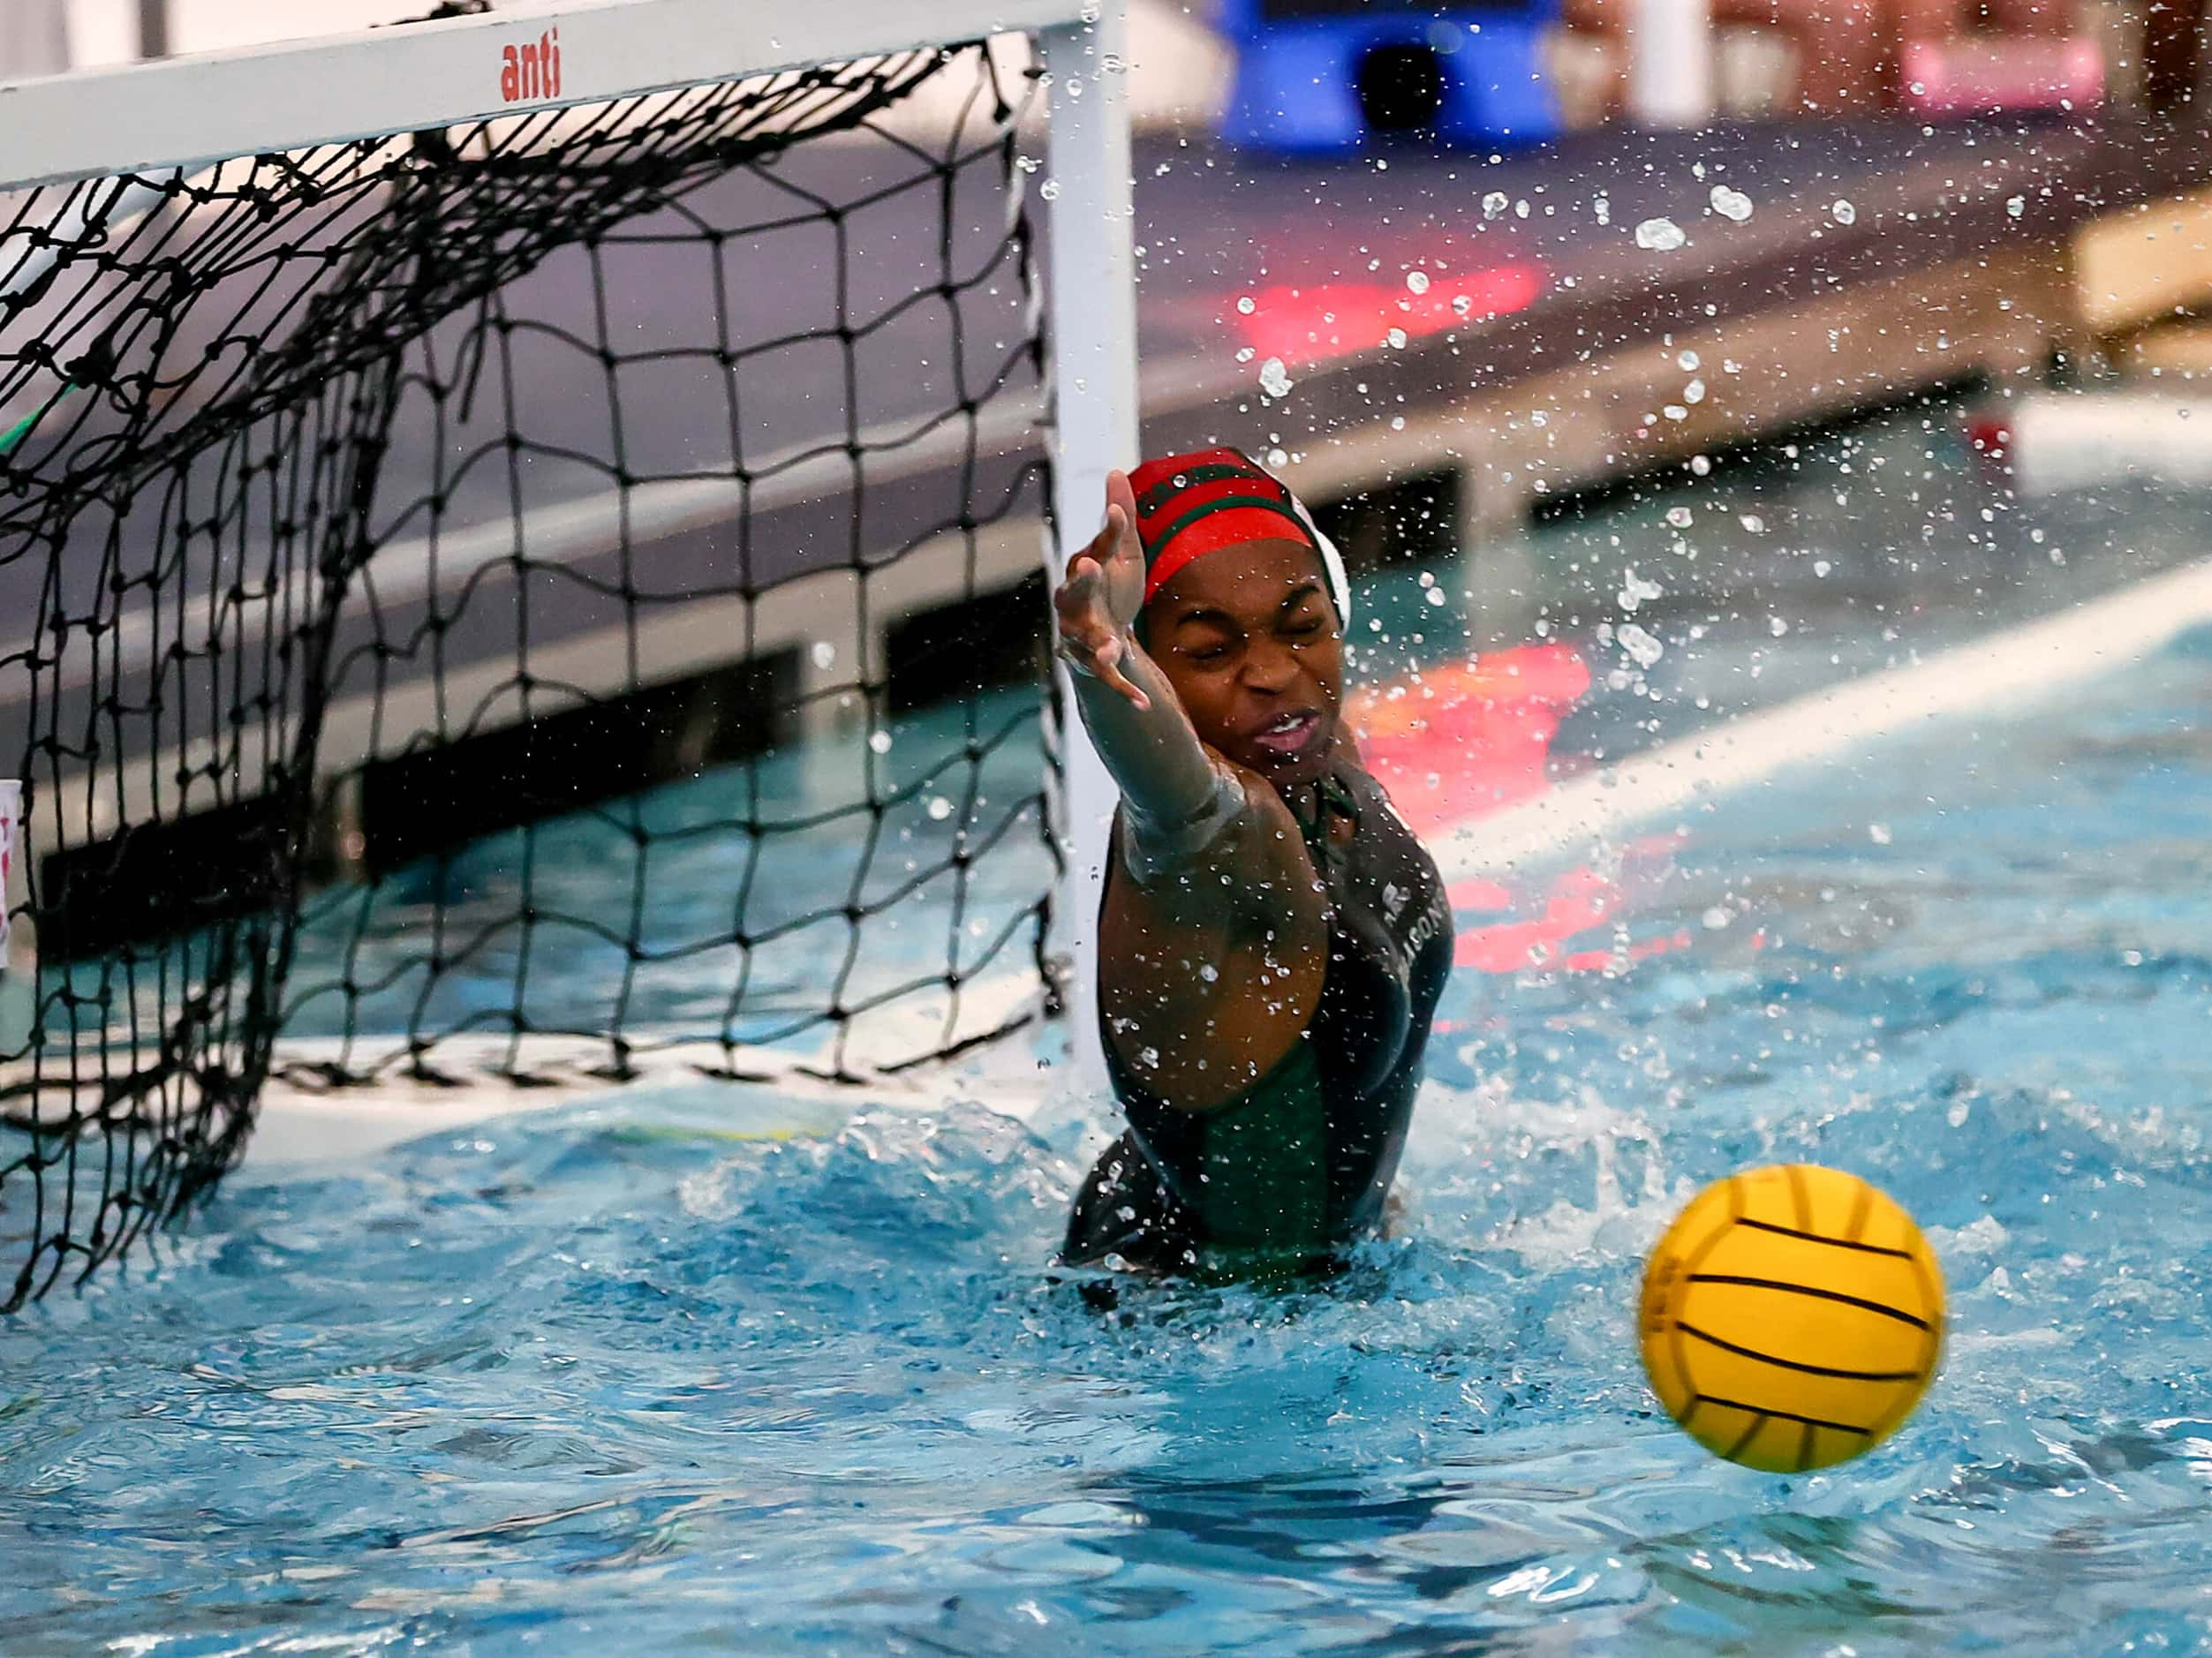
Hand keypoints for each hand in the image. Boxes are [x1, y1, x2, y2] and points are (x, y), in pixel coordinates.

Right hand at [1053, 470, 1149, 709]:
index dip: (1107, 533)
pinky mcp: (1094, 665)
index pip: (1094, 549)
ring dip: (1097, 644)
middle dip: (1080, 581)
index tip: (1120, 514)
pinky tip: (1143, 703)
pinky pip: (1108, 680)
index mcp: (1083, 573)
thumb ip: (1119, 515)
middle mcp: (1074, 605)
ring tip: (1110, 647)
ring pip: (1083, 641)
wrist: (1105, 636)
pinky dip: (1124, 691)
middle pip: (1071, 593)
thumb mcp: (1122, 552)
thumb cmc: (1112, 588)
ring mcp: (1080, 637)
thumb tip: (1115, 470)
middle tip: (1089, 566)